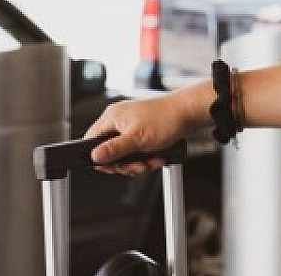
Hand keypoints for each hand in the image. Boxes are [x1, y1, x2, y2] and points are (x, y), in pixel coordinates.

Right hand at [84, 92, 199, 175]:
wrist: (189, 113)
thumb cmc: (165, 118)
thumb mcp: (136, 138)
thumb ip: (114, 149)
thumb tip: (95, 156)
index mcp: (112, 118)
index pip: (92, 140)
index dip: (98, 156)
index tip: (110, 167)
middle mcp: (120, 122)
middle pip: (110, 152)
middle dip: (125, 163)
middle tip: (136, 166)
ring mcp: (132, 128)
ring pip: (126, 155)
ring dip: (139, 163)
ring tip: (150, 162)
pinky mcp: (143, 134)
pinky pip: (138, 152)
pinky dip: (147, 158)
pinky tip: (157, 158)